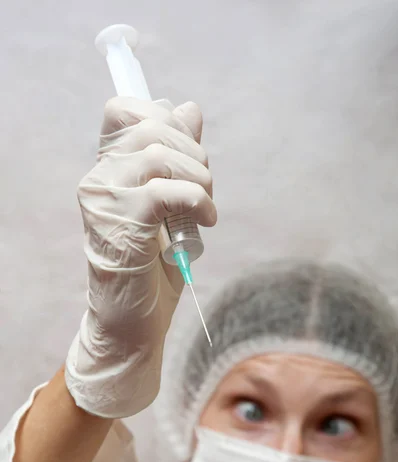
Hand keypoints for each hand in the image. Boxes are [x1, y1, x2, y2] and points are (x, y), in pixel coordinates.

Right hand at [65, 97, 216, 417]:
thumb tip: (188, 108)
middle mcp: (99, 179)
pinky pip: (168, 189)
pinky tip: (206, 220)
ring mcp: (106, 199)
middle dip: (193, 151)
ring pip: (160, 152)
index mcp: (107, 171)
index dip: (162, 117)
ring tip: (206, 206)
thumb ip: (177, 157)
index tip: (187, 150)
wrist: (132, 324)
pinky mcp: (123, 223)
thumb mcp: (170, 205)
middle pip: (151, 125)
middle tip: (204, 187)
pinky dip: (197, 200)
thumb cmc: (151, 269)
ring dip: (199, 177)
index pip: (124, 109)